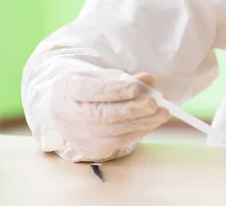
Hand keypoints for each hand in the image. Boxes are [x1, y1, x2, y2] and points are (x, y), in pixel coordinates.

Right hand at [49, 70, 169, 161]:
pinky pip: (117, 143)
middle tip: (154, 104)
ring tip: (161, 114)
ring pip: (113, 132)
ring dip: (141, 123)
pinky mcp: (90, 148)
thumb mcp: (101, 76)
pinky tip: (150, 124)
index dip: (113, 90)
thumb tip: (147, 80)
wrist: (64, 110)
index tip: (135, 88)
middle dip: (132, 110)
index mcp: (70, 88)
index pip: (90, 90)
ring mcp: (79, 134)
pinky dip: (137, 133)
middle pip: (102, 115)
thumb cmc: (88, 89)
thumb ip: (124, 78)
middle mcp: (70, 113)